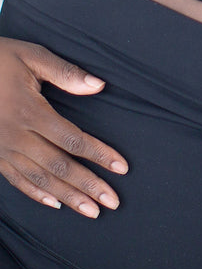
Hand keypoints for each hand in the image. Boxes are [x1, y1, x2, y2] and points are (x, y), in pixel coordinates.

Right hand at [0, 37, 127, 216]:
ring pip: (39, 178)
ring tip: (91, 211)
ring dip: (67, 197)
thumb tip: (99, 86)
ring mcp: (2, 148)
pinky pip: (15, 180)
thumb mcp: (31, 56)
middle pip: (59, 166)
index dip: (99, 154)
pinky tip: (54, 204)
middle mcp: (16, 136)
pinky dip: (36, 194)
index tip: (122, 167)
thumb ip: (65, 73)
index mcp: (30, 111)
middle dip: (88, 185)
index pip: (73, 139)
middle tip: (113, 201)